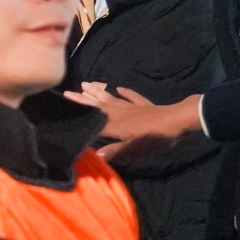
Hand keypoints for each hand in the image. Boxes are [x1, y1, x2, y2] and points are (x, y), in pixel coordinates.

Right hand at [64, 84, 201, 160]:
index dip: (78, 115)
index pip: (92, 120)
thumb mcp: (134, 149)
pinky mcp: (145, 105)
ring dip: (98, 92)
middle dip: (83, 100)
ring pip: (111, 99)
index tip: (62, 107)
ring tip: (86, 84)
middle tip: (68, 92)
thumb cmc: (154, 138)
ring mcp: (132, 108)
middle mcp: (119, 113)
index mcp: (115, 125)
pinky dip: (126, 92)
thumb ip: (115, 152)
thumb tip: (94, 154)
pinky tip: (120, 87)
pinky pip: (132, 97)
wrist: (177, 121)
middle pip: (98, 106)